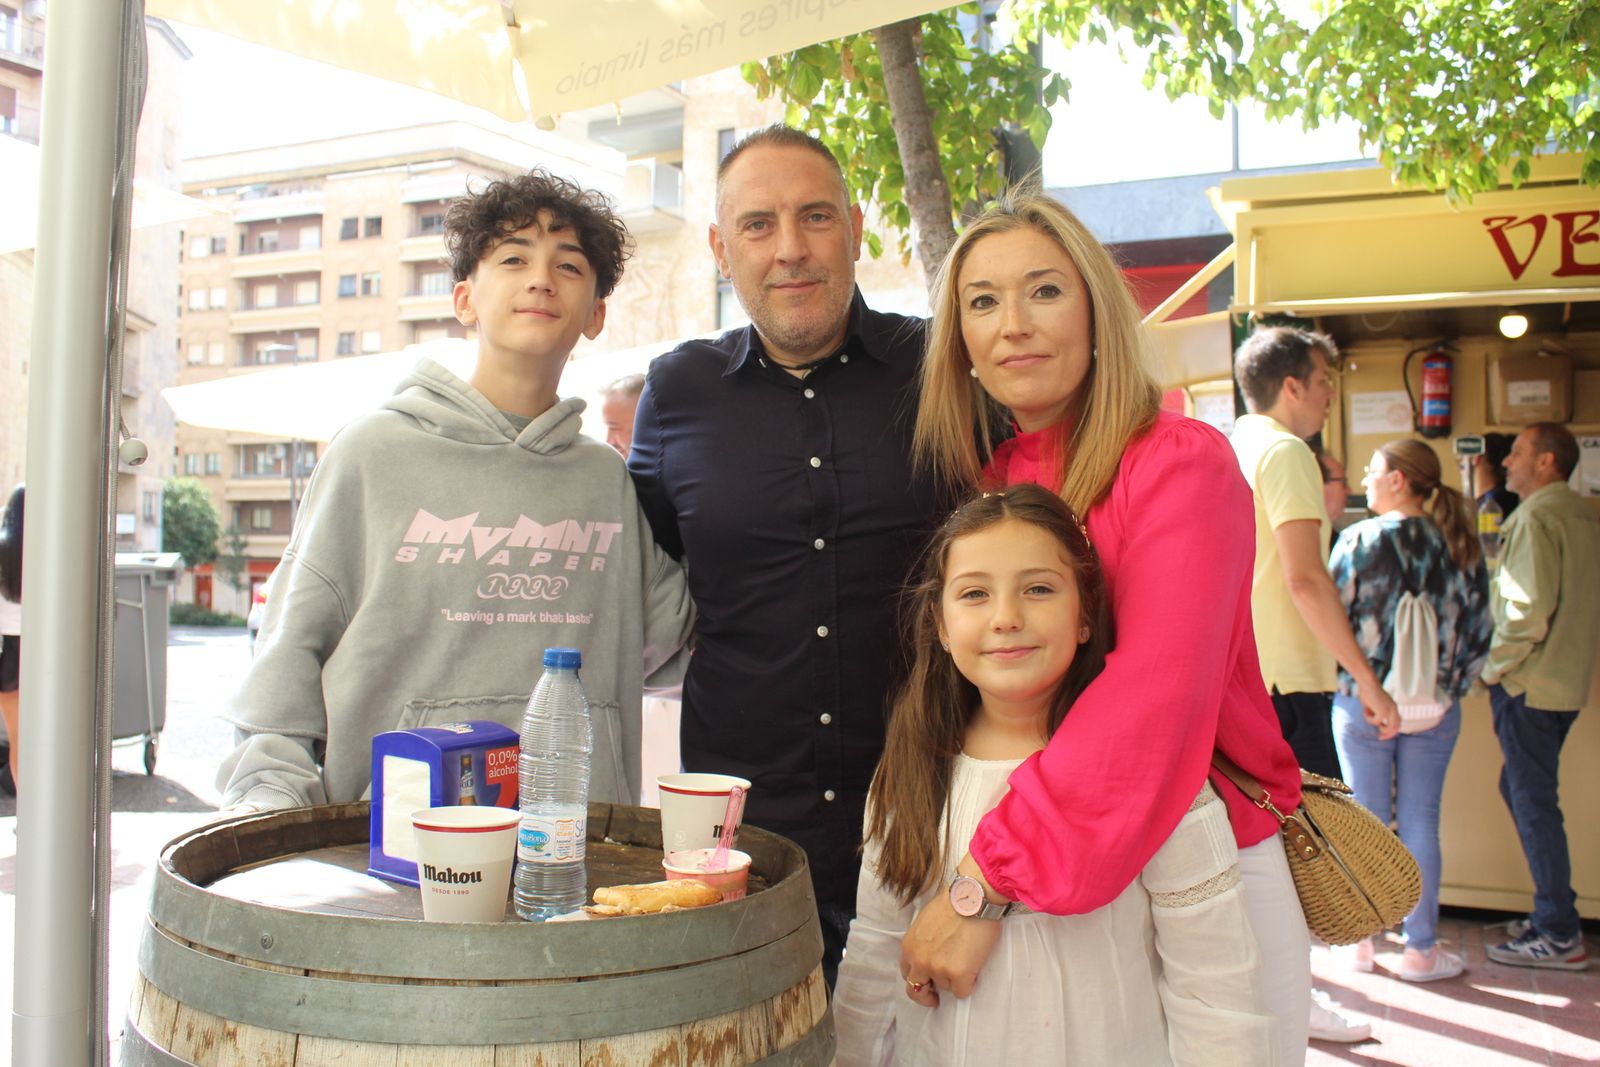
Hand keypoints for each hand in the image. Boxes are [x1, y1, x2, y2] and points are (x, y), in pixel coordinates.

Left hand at [899, 858, 1003, 1003]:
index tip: (925, 983)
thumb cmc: (953, 903)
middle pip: (916, 991)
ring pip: (945, 988)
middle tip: (935, 999)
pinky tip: (974, 967)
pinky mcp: (958, 975)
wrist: (973, 897)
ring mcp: (938, 969)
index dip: (917, 980)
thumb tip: (930, 954)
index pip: (906, 974)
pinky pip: (962, 991)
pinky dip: (968, 984)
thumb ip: (922, 943)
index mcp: (909, 947)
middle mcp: (919, 961)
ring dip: (954, 979)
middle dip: (926, 996)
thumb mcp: (925, 923)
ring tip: (965, 958)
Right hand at [1363, 689, 1400, 740]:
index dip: (1391, 730)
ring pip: (1388, 728)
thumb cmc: (1368, 691)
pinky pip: (1376, 722)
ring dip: (1377, 726)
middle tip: (1380, 737)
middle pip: (1396, 728)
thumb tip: (1376, 722)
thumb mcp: (1374, 704)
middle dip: (1388, 734)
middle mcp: (1394, 709)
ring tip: (1368, 716)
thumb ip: (1377, 713)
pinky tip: (1365, 711)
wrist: (1368, 683)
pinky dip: (1369, 719)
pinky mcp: (1383, 712)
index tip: (1382, 733)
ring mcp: (1390, 711)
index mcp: (1393, 707)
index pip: (1397, 723)